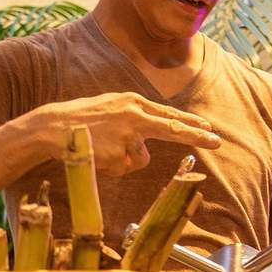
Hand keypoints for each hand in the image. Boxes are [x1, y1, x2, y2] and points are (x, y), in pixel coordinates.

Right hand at [36, 92, 221, 176]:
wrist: (54, 127)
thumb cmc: (82, 118)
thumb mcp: (111, 107)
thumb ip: (135, 117)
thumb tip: (150, 142)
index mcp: (132, 103)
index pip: (168, 115)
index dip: (190, 123)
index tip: (209, 129)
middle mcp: (133, 117)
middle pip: (172, 129)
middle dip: (196, 136)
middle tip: (217, 141)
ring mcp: (126, 137)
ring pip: (140, 159)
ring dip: (126, 160)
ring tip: (103, 148)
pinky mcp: (117, 155)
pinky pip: (124, 169)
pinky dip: (113, 167)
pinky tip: (98, 156)